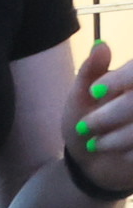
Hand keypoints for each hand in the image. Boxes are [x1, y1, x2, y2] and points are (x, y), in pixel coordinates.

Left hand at [70, 40, 132, 195]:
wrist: (94, 163)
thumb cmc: (86, 121)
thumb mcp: (81, 97)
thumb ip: (90, 71)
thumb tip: (100, 45)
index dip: (120, 79)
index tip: (95, 90)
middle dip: (110, 115)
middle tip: (86, 126)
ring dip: (118, 138)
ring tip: (97, 144)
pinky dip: (131, 154)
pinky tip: (121, 156)